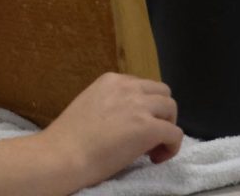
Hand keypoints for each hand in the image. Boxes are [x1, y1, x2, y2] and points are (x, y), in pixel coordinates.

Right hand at [40, 73, 182, 187]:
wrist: (63, 154)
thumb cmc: (69, 136)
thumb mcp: (90, 104)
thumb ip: (111, 103)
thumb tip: (126, 118)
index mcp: (110, 80)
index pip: (142, 86)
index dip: (143, 106)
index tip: (134, 124)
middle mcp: (127, 87)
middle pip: (162, 92)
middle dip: (160, 112)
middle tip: (148, 134)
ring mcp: (139, 106)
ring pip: (172, 108)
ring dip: (167, 125)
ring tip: (152, 145)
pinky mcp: (148, 127)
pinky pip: (175, 134)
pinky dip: (171, 147)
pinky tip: (154, 158)